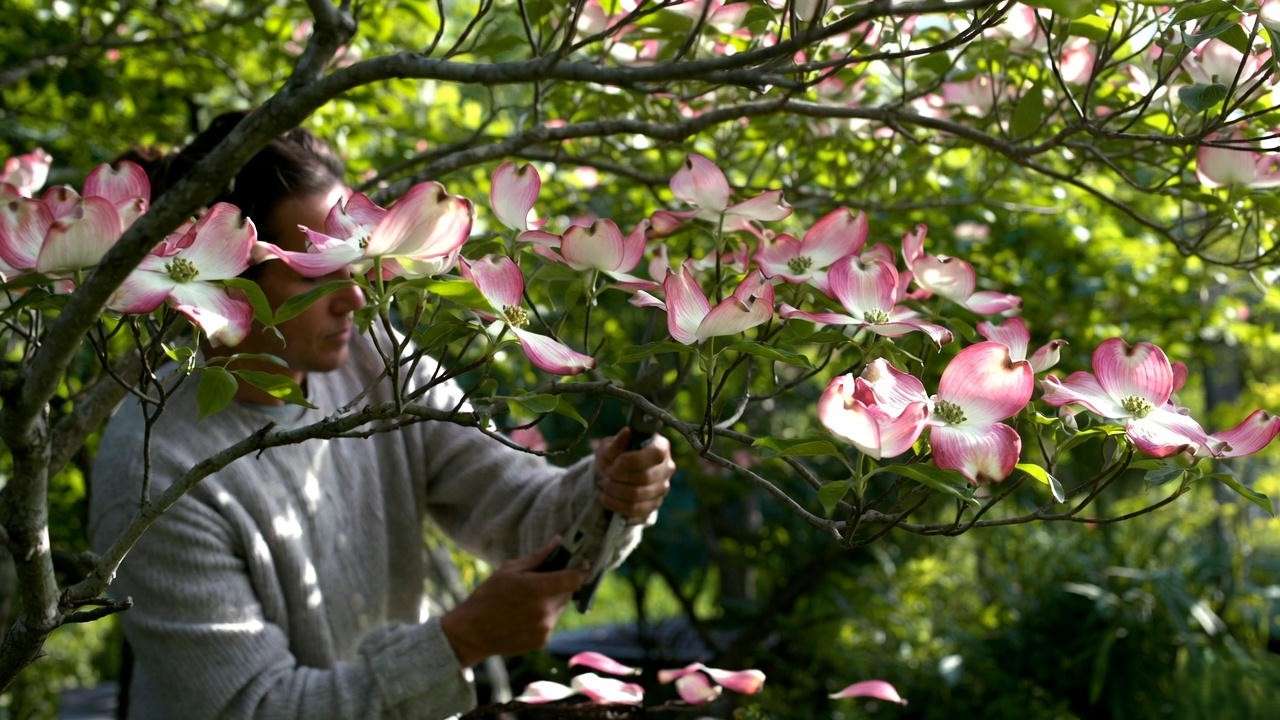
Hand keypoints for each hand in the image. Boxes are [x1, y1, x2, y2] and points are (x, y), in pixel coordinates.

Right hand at [440, 539, 586, 667]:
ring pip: (559, 608)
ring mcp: (545, 628)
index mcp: (538, 589)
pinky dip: (543, 617)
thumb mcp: (509, 570)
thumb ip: (538, 557)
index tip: (581, 564)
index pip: (574, 578)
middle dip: (560, 585)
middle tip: (542, 581)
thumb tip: (558, 541)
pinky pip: (551, 622)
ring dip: (551, 601)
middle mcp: (546, 610)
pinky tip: (523, 616)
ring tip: (527, 600)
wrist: (471, 633)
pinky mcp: (542, 641)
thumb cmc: (487, 596)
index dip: (580, 570)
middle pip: (567, 592)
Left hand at [593, 428, 675, 520]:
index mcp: (661, 447)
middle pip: (645, 478)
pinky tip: (605, 497)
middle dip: (619, 478)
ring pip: (638, 496)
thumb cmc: (614, 455)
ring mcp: (662, 488)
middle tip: (605, 475)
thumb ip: (617, 442)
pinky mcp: (654, 505)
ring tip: (603, 485)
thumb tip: (627, 432)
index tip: (614, 464)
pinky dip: (615, 504)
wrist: (612, 474)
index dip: (632, 461)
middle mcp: (667, 468)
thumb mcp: (610, 446)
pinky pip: (635, 510)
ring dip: (614, 491)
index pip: (655, 454)